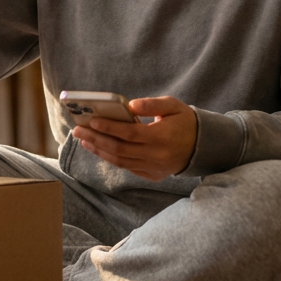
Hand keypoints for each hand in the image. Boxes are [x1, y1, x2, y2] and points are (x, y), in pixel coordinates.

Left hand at [72, 96, 197, 180]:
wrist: (203, 146)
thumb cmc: (185, 121)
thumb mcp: (173, 105)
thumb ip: (151, 104)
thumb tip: (129, 106)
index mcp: (161, 137)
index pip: (128, 133)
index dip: (108, 128)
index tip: (91, 121)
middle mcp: (156, 156)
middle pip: (119, 149)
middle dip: (96, 139)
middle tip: (77, 130)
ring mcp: (154, 168)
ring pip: (120, 161)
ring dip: (99, 151)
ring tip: (84, 139)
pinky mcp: (153, 175)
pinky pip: (128, 168)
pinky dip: (112, 159)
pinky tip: (99, 149)